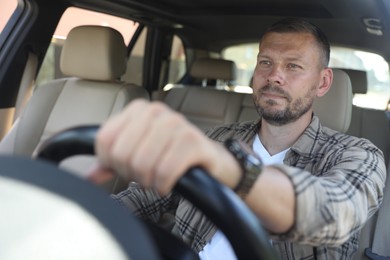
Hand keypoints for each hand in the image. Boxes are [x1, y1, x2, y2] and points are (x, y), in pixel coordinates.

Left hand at [94, 99, 240, 194]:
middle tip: (146, 175)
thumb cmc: (171, 154)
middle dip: (132, 173)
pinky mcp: (193, 141)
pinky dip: (164, 185)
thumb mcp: (139, 152)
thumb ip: (112, 161)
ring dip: (149, 181)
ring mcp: (177, 124)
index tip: (126, 167)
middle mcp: (157, 111)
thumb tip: (90, 176)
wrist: (209, 159)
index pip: (104, 140)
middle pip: (122, 154)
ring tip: (158, 178)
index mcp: (138, 110)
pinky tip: (169, 183)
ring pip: (143, 164)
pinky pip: (165, 171)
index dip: (111, 162)